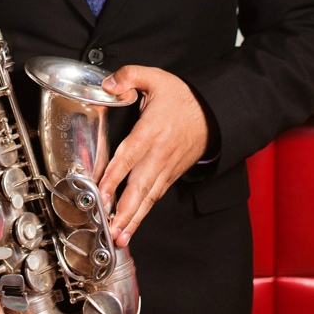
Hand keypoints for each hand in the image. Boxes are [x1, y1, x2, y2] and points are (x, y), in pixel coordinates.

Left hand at [98, 66, 208, 246]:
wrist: (213, 113)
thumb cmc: (181, 97)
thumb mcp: (155, 77)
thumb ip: (129, 76)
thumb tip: (108, 84)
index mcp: (151, 131)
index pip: (130, 155)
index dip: (115, 175)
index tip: (101, 192)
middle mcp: (158, 154)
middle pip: (140, 186)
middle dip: (125, 210)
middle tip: (111, 229)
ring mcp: (166, 168)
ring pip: (148, 197)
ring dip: (134, 219)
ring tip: (120, 238)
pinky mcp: (170, 175)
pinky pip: (155, 196)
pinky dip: (143, 213)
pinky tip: (131, 226)